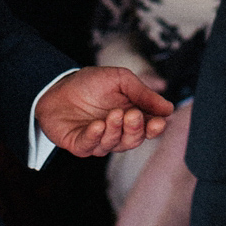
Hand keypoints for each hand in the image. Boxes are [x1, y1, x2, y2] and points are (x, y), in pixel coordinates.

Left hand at [35, 65, 172, 155]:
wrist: (57, 84)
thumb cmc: (91, 83)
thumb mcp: (120, 79)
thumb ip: (142, 93)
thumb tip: (168, 108)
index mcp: (130, 117)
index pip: (148, 128)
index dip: (155, 127)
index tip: (160, 121)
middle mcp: (116, 132)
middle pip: (133, 140)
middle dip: (135, 128)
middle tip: (132, 114)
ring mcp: (98, 140)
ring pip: (113, 144)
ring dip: (115, 130)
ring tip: (113, 114)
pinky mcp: (79, 145)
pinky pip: (90, 146)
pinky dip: (95, 136)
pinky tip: (98, 125)